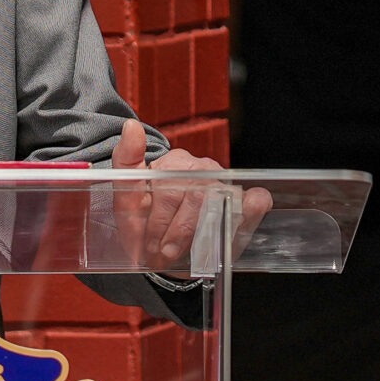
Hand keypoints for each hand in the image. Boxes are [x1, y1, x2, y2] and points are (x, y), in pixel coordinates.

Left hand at [109, 118, 272, 273]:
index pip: (168, 188)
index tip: (150, 245)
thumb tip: (131, 126)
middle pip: (193, 197)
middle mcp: (200, 168)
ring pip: (220, 202)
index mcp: (172, 164)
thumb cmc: (144, 226)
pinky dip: (247, 215)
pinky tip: (228, 231)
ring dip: (201, 234)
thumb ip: (125, 161)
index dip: (159, 221)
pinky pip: (253, 201)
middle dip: (176, 232)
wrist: (162, 253)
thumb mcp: (126, 200)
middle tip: (164, 254)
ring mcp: (224, 182)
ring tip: (185, 253)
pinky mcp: (244, 200)